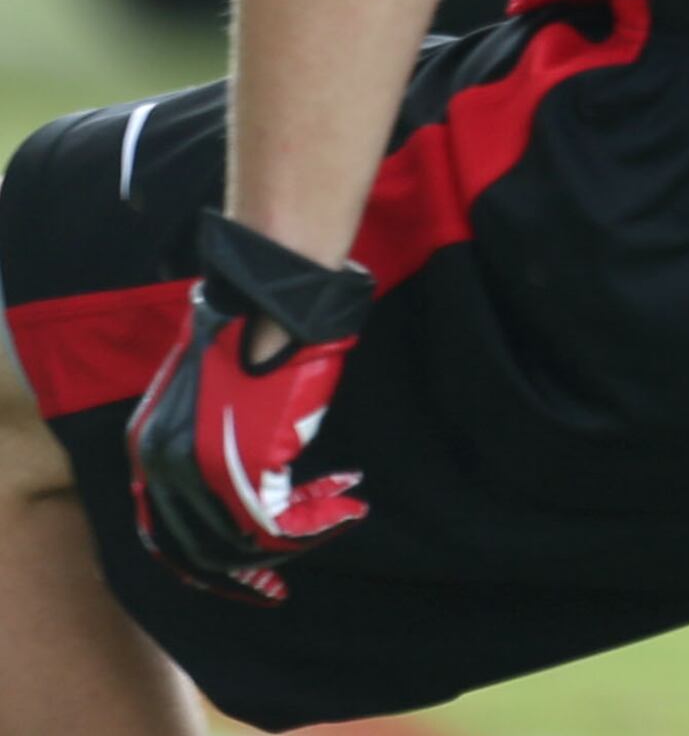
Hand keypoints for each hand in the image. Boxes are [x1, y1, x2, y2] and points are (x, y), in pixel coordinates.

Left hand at [128, 211, 375, 602]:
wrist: (274, 297)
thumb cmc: (257, 326)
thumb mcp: (214, 388)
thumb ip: (212, 435)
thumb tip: (245, 473)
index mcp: (151, 446)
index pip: (163, 532)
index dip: (204, 562)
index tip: (247, 572)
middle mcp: (165, 466)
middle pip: (199, 550)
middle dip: (248, 572)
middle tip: (282, 583)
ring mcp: (201, 468)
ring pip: (241, 542)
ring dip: (297, 537)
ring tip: (339, 510)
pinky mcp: (244, 466)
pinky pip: (275, 524)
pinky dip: (315, 524)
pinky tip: (345, 501)